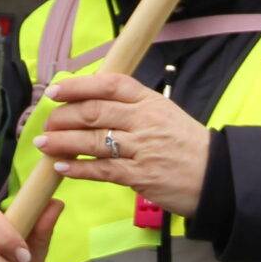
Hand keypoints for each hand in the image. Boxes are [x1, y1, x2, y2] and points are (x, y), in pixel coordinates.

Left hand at [34, 71, 209, 216]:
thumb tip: (91, 103)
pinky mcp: (141, 176)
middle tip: (46, 123)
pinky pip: (103, 170)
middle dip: (64, 117)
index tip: (54, 91)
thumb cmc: (185, 144)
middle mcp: (144, 120)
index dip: (78, 86)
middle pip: (95, 112)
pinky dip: (79, 169)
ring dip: (63, 142)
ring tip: (44, 144)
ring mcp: (143, 149)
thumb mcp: (163, 113)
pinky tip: (62, 168)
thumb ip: (132, 107)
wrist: (216, 175)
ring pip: (93, 141)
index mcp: (149, 100)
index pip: (109, 84)